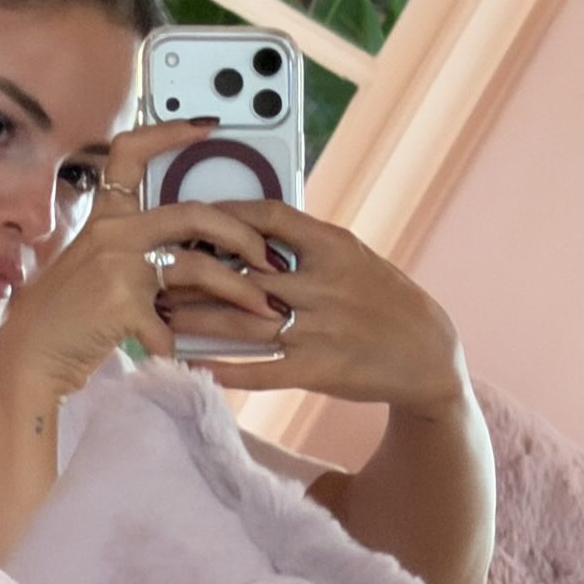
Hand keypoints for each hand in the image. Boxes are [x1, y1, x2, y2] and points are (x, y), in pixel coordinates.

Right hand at [0, 119, 283, 404]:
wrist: (29, 354)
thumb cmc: (67, 315)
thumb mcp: (95, 266)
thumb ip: (137, 251)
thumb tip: (199, 253)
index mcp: (106, 217)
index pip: (131, 152)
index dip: (170, 133)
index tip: (208, 127)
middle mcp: (112, 233)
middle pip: (193, 215)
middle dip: (243, 235)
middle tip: (270, 257)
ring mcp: (116, 266)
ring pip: (199, 268)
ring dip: (241, 292)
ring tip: (268, 311)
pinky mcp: (121, 304)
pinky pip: (174, 324)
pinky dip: (186, 343)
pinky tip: (187, 355)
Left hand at [164, 196, 465, 411]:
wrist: (428, 354)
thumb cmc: (383, 300)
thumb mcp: (353, 257)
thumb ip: (306, 245)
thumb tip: (249, 228)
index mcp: (334, 246)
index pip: (271, 215)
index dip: (226, 214)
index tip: (193, 215)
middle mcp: (324, 283)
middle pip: (243, 272)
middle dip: (194, 274)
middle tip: (156, 272)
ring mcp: (321, 328)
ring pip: (243, 321)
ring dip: (196, 321)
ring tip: (161, 319)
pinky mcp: (319, 369)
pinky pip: (262, 369)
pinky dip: (224, 369)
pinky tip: (193, 367)